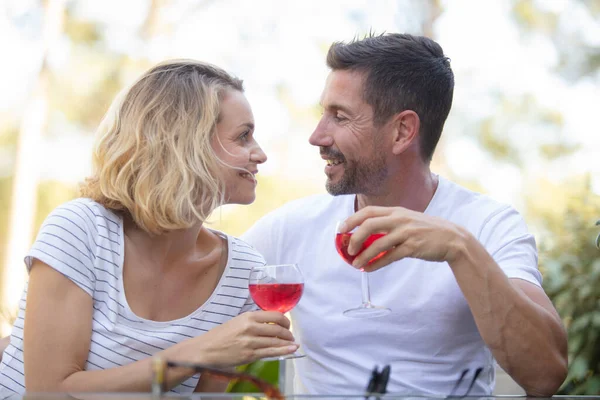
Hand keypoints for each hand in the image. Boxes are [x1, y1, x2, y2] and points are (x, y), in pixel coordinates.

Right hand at [192, 311, 297, 366]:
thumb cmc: (220, 335)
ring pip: (276, 341)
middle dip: (288, 333)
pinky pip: (270, 352)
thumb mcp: (238, 321)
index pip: (275, 315)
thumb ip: (254, 321)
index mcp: (248, 316)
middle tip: (290, 336)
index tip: (287, 324)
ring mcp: (251, 342)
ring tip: (293, 344)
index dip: (285, 321)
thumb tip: (272, 324)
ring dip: (288, 343)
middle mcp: (251, 327)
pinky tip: (291, 350)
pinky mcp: (250, 355)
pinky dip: (284, 351)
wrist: (206, 349)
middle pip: (278, 329)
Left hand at [340, 206, 467, 271]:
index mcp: (396, 211)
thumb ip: (389, 224)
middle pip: (369, 225)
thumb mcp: (407, 220)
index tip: (341, 229)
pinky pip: (390, 256)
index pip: (368, 212)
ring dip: (364, 255)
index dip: (352, 220)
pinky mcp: (413, 247)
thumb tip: (366, 235)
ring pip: (378, 243)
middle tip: (348, 249)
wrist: (452, 238)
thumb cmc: (426, 230)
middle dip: (355, 237)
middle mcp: (400, 219)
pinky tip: (369, 268)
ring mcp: (406, 232)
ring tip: (355, 264)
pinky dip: (377, 263)